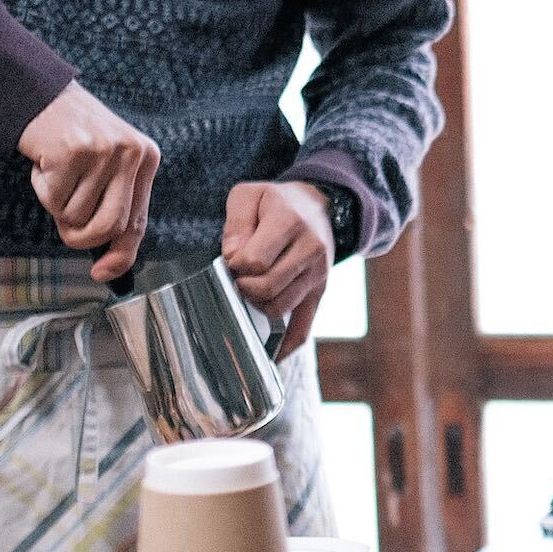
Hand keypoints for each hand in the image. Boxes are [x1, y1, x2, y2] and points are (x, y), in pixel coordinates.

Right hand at [18, 83, 158, 281]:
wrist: (39, 94)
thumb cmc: (71, 135)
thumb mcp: (107, 163)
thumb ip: (114, 202)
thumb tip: (109, 259)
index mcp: (146, 158)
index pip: (138, 221)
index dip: (121, 255)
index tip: (102, 273)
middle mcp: (131, 153)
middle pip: (109, 227)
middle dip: (80, 237)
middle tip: (65, 225)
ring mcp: (102, 151)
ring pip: (76, 216)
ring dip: (57, 206)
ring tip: (56, 176)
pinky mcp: (71, 151)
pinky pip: (53, 199)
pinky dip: (42, 189)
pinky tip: (44, 163)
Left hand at [223, 181, 332, 357]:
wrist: (321, 206)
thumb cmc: (277, 202)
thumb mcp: (250, 195)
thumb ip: (235, 223)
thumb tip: (232, 258)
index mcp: (290, 222)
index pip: (254, 261)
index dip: (235, 264)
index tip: (233, 257)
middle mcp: (310, 250)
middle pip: (266, 288)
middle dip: (243, 286)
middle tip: (239, 277)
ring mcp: (317, 274)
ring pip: (279, 308)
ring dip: (256, 305)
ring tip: (251, 289)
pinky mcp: (319, 292)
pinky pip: (304, 326)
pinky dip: (287, 345)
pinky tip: (271, 356)